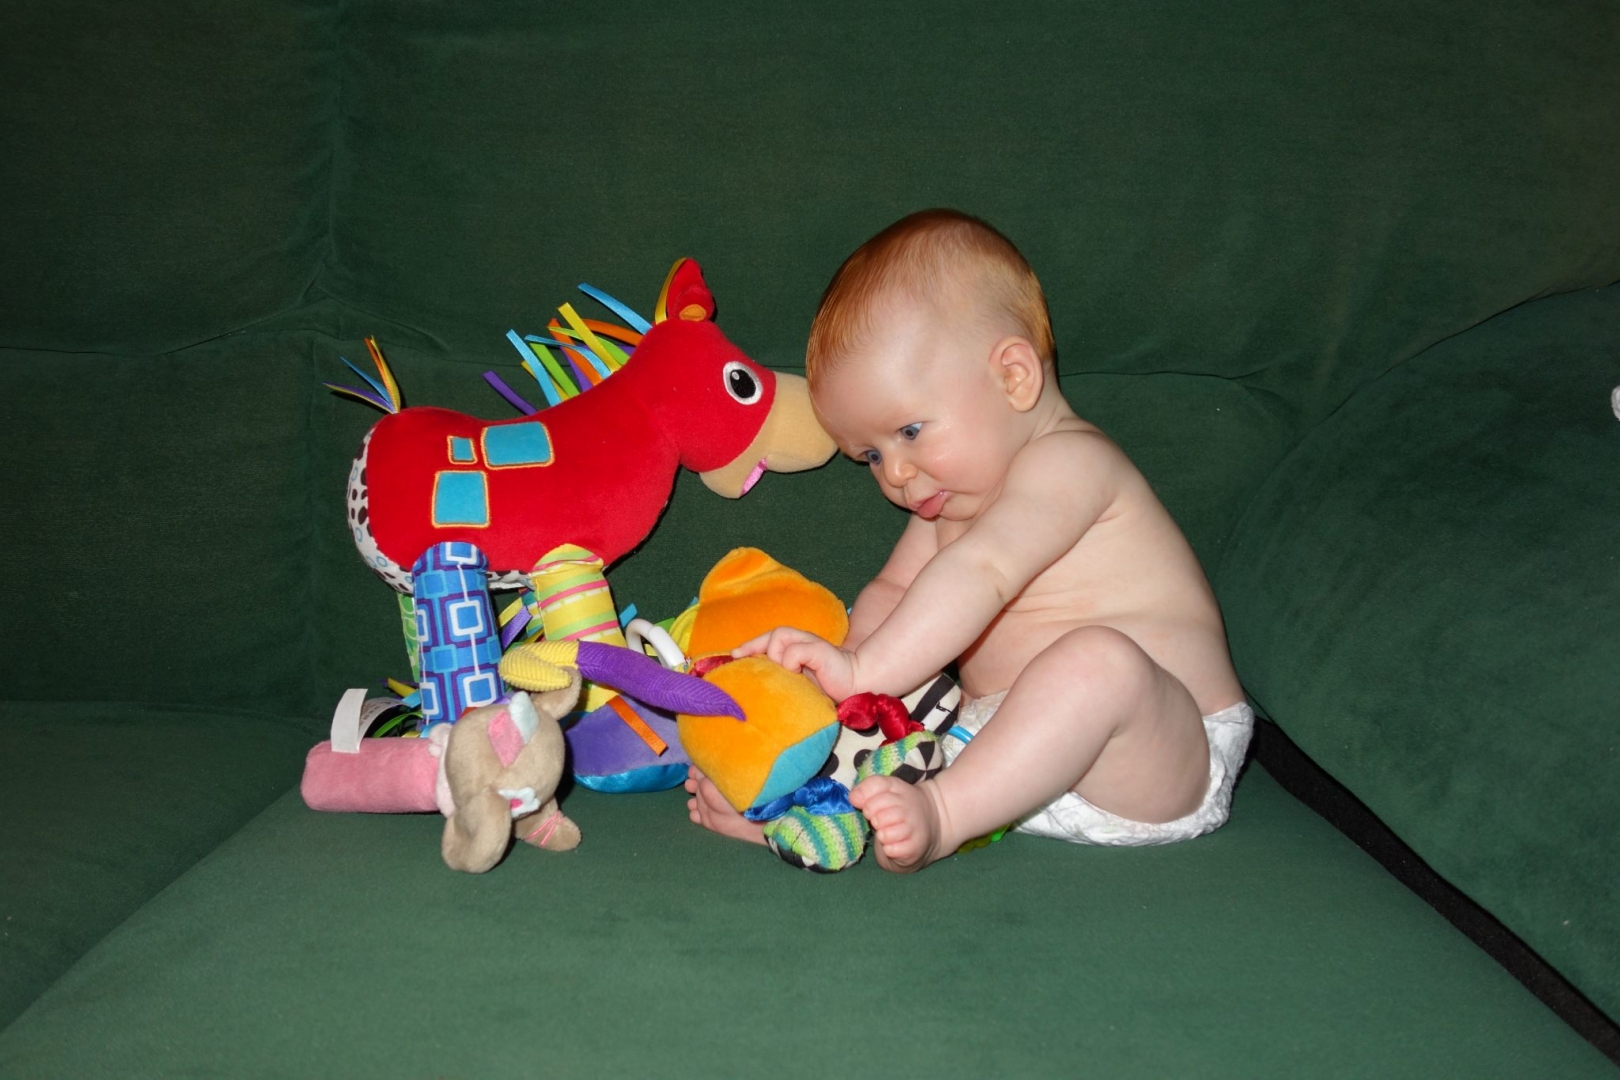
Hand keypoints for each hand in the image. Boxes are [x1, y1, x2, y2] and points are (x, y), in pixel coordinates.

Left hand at [734, 626, 859, 701]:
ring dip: (776, 657)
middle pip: (772, 635)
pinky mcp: (818, 649)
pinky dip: (790, 663)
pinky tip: (798, 675)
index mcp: (797, 647)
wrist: (856, 684)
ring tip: (788, 674)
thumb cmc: (828, 686)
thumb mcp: (799, 680)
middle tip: (741, 659)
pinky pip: (793, 652)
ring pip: (779, 638)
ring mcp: (810, 643)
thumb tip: (756, 679)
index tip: (734, 655)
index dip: (751, 645)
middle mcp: (802, 641)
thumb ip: (784, 674)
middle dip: (755, 646)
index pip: (769, 639)